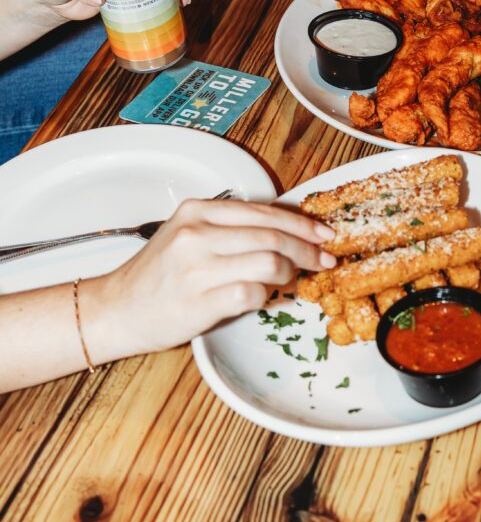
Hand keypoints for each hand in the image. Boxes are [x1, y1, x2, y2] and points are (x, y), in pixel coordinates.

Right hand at [84, 196, 336, 355]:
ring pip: (269, 262)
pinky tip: (261, 297)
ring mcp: (198, 268)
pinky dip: (265, 296)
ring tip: (288, 280)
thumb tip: (287, 231)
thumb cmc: (157, 276)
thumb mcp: (188, 234)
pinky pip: (252, 294)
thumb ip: (231, 228)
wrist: (116, 310)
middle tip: (323, 259)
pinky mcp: (200, 301)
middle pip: (273, 235)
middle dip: (307, 248)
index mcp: (198, 211)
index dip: (301, 223)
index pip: (264, 211)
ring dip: (288, 273)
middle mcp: (197, 234)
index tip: (322, 233)